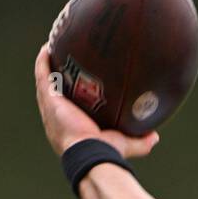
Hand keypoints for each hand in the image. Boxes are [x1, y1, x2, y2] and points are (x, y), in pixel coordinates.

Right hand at [33, 44, 160, 157]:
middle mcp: (56, 117)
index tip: (76, 82)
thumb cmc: (105, 152)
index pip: (67, 108)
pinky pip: (42, 76)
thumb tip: (155, 137)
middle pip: (53, 92)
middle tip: (63, 59)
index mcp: (69, 127)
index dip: (68, 95)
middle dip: (56, 77)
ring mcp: (50, 108)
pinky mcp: (50, 99)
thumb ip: (139, 141)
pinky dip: (43, 62)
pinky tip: (46, 47)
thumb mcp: (124, 144)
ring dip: (46, 64)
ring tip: (53, 46)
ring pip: (45, 81)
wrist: (91, 152)